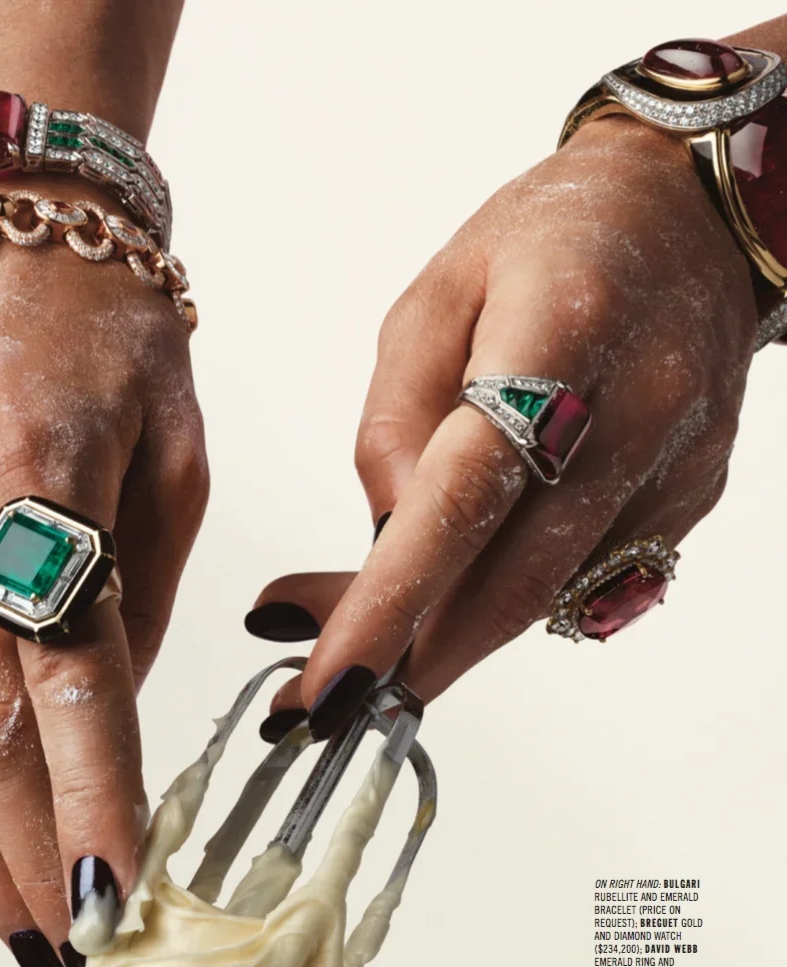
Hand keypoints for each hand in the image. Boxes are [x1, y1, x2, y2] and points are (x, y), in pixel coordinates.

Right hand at [0, 181, 207, 966]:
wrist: (4, 246)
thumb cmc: (112, 344)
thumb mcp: (173, 463)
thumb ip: (137, 603)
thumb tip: (107, 727)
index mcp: (34, 487)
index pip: (68, 684)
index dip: (93, 804)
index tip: (120, 900)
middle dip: (28, 855)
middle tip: (72, 951)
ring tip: (15, 924)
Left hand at [245, 117, 754, 740]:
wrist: (690, 218)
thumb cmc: (548, 241)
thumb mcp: (433, 297)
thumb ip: (394, 420)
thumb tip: (382, 536)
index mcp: (561, 332)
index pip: (464, 497)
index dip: (390, 601)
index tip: (328, 679)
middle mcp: (637, 411)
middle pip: (512, 579)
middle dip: (414, 656)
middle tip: (336, 695)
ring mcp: (676, 466)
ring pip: (548, 597)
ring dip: (456, 634)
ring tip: (385, 632)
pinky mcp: (691, 499)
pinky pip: (587, 582)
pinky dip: (514, 601)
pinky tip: (471, 581)